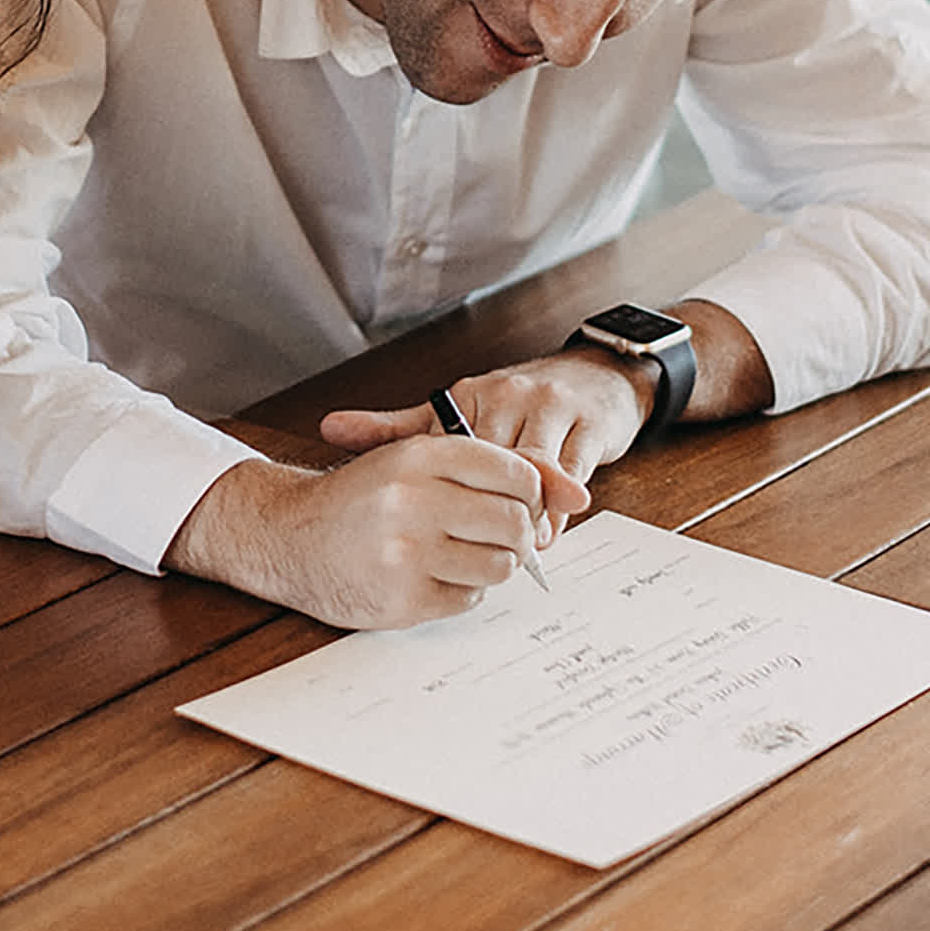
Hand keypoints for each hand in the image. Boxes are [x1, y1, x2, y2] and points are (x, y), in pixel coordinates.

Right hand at [163, 438, 578, 630]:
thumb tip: (573, 491)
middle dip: (520, 532)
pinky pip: (470, 598)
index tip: (518, 499)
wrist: (287, 537)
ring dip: (496, 565)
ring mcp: (408, 553)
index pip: (513, 470)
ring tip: (469, 555)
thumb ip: (482, 465)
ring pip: (501, 565)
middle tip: (505, 535)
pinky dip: (466, 590)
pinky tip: (438, 576)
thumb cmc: (358, 497)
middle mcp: (413, 500)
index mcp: (417, 455)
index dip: (528, 489)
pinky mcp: (404, 599)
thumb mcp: (409, 458)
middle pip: (514, 520)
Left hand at [320, 349, 652, 534]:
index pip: (442, 450)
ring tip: (515, 553)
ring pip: (530, 474)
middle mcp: (506, 395)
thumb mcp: (458, 411)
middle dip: (482, 513)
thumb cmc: (520, 404)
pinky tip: (549, 534)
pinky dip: (559, 511)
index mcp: (467, 396)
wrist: (600, 376)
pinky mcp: (589, 424)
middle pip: (487, 466)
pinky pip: (570, 476)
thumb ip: (399, 427)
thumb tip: (329, 427)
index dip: (440, 496)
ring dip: (523, 517)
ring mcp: (549, 407)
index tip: (427, 532)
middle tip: (474, 555)